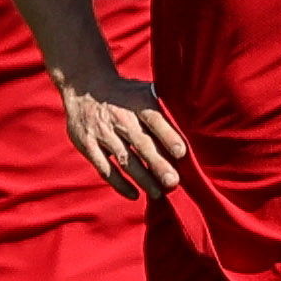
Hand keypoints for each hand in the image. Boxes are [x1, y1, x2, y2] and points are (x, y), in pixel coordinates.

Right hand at [56, 71, 187, 201]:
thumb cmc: (125, 93)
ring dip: (142, 179)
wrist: (84, 86)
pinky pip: (104, 168)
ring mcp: (102, 132)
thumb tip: (196, 119)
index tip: (181, 153)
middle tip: (173, 182)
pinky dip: (119, 184)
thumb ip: (164, 104)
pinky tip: (134, 194)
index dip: (167, 135)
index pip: (154, 118)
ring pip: (124, 159)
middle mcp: (119, 117)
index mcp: (136, 101)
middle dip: (157, 164)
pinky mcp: (87, 145)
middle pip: (141, 143)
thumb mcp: (144, 89)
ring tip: (158, 193)